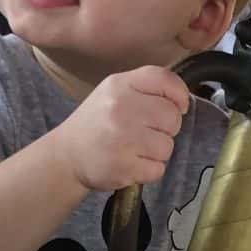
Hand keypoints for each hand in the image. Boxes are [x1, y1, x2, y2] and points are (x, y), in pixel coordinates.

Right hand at [54, 66, 189, 191]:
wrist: (67, 154)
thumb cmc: (98, 122)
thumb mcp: (115, 92)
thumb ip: (147, 89)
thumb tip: (182, 102)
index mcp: (119, 85)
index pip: (165, 80)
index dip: (180, 95)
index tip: (178, 107)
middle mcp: (120, 108)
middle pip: (172, 117)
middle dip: (167, 128)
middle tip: (149, 132)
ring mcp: (121, 138)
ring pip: (167, 146)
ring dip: (157, 152)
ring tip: (137, 149)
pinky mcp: (123, 166)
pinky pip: (158, 169)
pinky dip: (149, 170)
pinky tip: (132, 163)